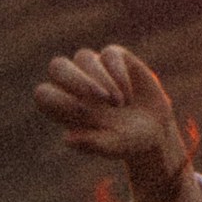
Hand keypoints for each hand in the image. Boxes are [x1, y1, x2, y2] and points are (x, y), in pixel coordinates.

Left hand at [36, 47, 191, 201]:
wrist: (157, 130)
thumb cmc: (127, 142)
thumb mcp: (113, 146)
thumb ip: (92, 144)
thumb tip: (67, 139)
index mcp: (65, 107)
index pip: (44, 94)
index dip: (57, 99)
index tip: (83, 113)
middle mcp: (76, 85)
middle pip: (58, 66)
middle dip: (75, 79)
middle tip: (99, 98)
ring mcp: (96, 69)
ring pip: (84, 57)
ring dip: (102, 80)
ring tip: (119, 104)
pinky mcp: (117, 59)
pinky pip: (110, 55)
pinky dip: (119, 75)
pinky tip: (129, 97)